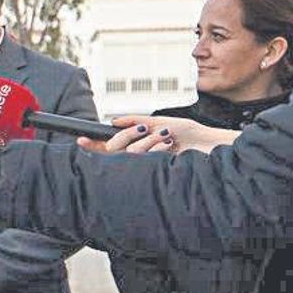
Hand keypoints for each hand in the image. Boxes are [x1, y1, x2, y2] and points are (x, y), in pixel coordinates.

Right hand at [80, 116, 237, 154]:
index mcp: (138, 145)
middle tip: (146, 129)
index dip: (93, 144)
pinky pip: (144, 160)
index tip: (79, 140)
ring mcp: (147, 166)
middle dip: (128, 136)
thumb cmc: (190, 135)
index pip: (109, 147)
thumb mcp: (161, 122)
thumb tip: (114, 121)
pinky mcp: (157, 172)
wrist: (212, 147)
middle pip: (115, 150)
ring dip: (148, 142)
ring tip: (167, 138)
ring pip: (130, 155)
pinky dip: (156, 149)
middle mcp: (139, 158)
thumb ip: (136, 120)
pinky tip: (170, 147)